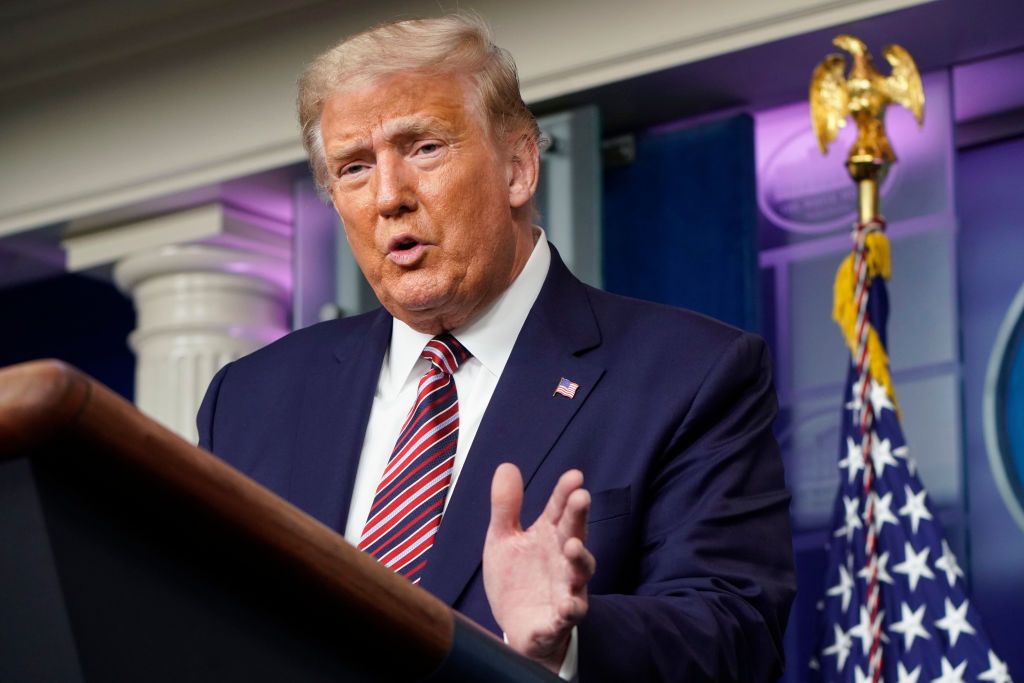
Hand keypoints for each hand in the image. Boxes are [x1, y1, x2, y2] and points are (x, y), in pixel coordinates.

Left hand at [483, 463, 595, 672]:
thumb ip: (506, 507)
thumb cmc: (516, 578)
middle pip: (575, 533)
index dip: (566, 492)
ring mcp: (565, 589)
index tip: (574, 476)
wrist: (517, 626)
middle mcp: (562, 559)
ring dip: (579, 559)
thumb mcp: (503, 539)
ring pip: (579, 573)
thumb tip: (507, 465)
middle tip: (581, 497)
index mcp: (548, 536)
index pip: (559, 509)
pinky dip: (569, 610)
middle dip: (578, 516)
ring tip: (573, 547)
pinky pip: (568, 615)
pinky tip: (566, 605)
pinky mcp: (558, 620)